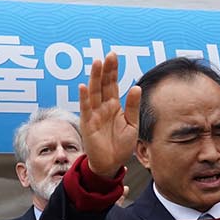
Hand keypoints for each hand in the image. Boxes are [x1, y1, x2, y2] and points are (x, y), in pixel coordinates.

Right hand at [77, 53, 141, 178]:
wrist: (112, 164)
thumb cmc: (121, 145)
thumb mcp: (132, 125)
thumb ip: (133, 107)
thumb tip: (136, 87)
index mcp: (114, 106)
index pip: (112, 84)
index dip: (113, 70)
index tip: (114, 56)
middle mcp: (103, 107)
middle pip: (103, 85)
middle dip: (105, 70)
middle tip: (108, 55)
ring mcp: (94, 114)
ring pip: (94, 93)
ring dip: (95, 78)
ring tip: (97, 64)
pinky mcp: (87, 124)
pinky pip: (85, 109)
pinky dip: (84, 98)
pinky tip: (84, 86)